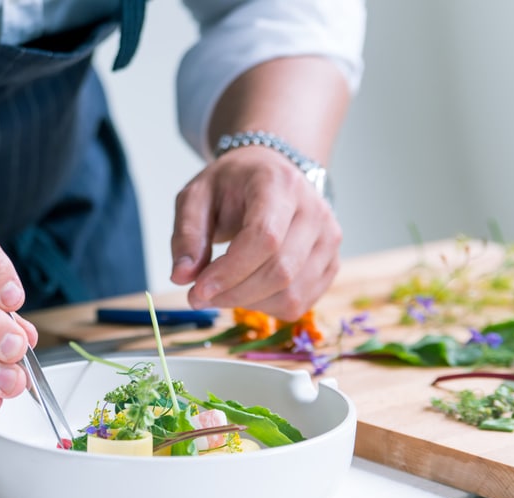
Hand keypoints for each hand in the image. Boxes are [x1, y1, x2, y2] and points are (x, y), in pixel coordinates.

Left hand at [169, 146, 341, 320]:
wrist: (272, 174)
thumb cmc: (233, 186)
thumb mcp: (197, 196)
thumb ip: (187, 235)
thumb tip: (182, 276)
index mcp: (280, 184)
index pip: (265, 237)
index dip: (230, 271)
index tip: (198, 289)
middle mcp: (314, 210)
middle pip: (280, 271)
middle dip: (233, 294)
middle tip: (199, 296)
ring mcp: (329, 239)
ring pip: (291, 294)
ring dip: (248, 303)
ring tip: (223, 290)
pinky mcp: (331, 263)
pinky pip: (299, 303)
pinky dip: (266, 307)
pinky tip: (247, 290)